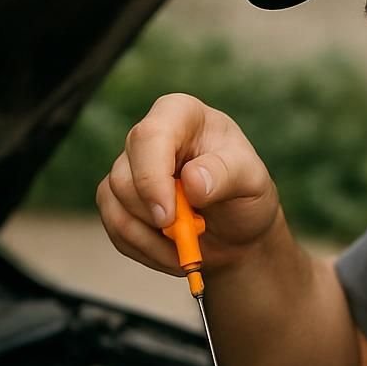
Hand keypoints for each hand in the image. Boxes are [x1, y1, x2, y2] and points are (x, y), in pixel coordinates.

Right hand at [96, 94, 281, 277]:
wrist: (236, 230)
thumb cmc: (245, 195)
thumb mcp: (252, 181)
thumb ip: (226, 175)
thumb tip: (192, 181)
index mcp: (181, 114)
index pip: (150, 136)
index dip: (152, 179)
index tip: (168, 217)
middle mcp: (147, 136)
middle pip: (125, 176)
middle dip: (155, 217)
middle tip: (192, 234)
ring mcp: (128, 166)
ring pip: (114, 203)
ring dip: (151, 239)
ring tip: (188, 245)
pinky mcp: (117, 198)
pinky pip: (113, 226)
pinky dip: (144, 249)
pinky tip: (171, 251)